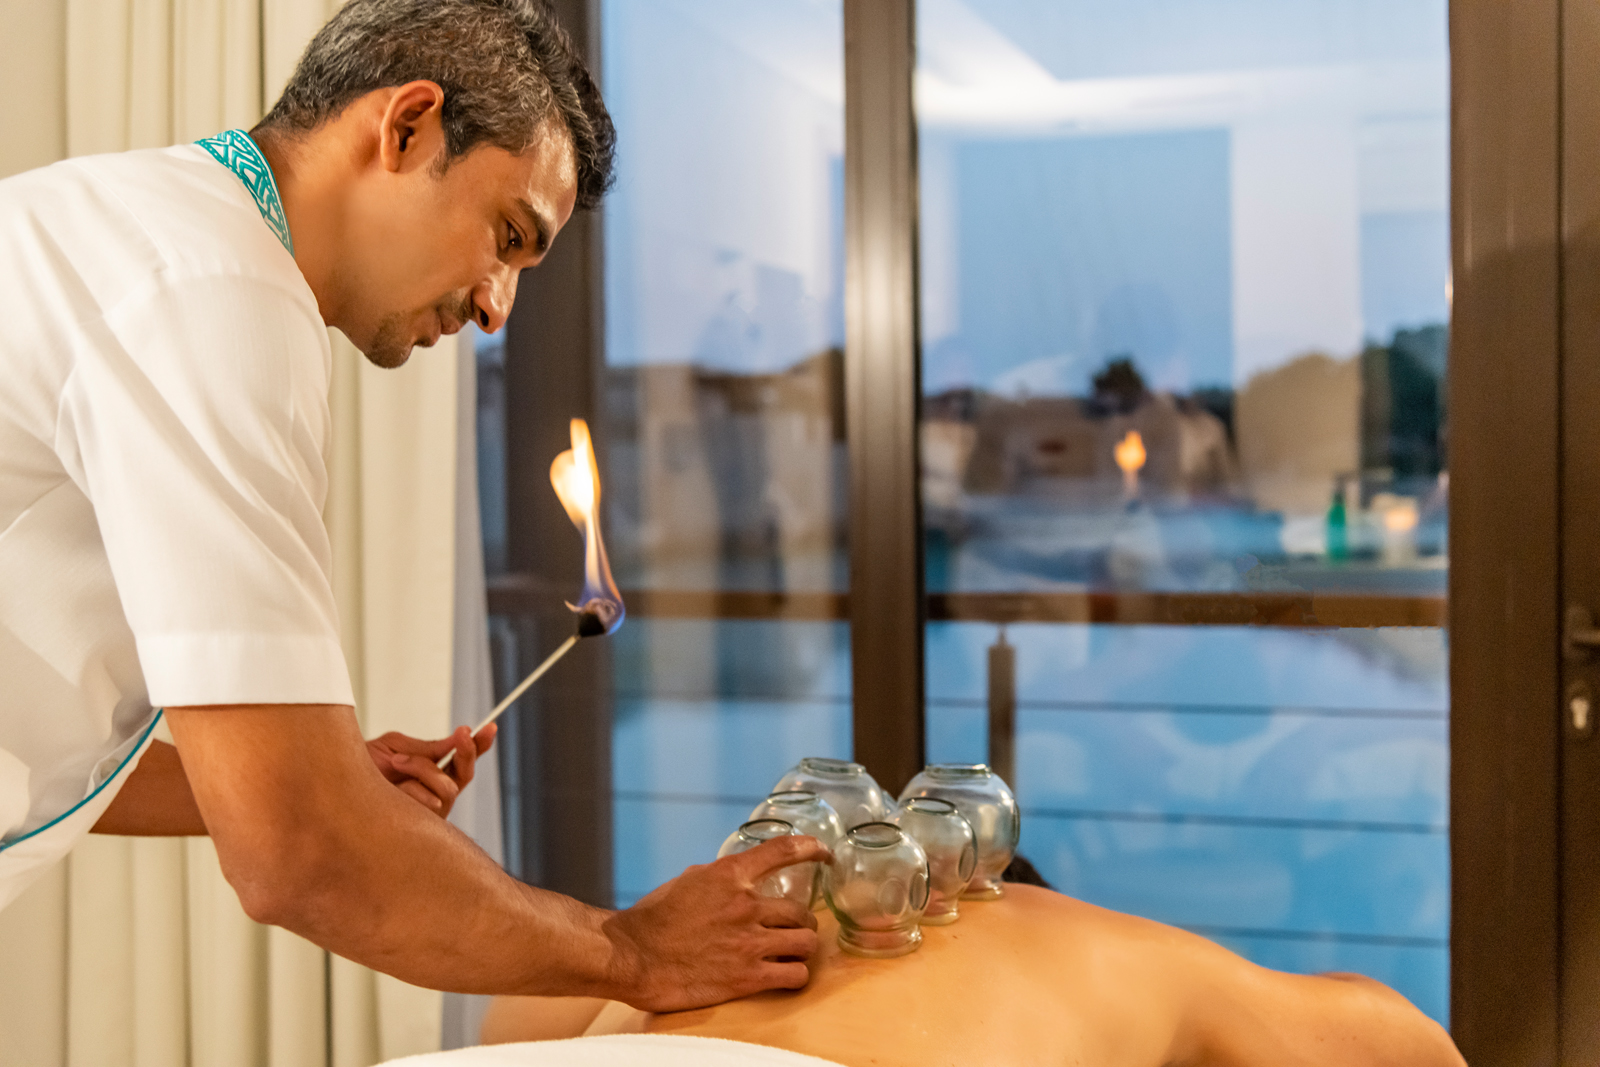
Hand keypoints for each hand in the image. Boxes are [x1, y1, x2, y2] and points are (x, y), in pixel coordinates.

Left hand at [366, 724, 495, 817]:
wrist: (334, 789)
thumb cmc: (362, 769)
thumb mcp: (395, 747)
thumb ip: (426, 748)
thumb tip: (458, 738)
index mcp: (431, 771)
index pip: (462, 759)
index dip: (479, 745)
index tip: (490, 726)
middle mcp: (433, 792)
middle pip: (466, 773)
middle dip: (468, 751)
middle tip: (463, 733)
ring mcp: (428, 812)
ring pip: (448, 787)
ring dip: (423, 769)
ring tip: (396, 762)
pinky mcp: (419, 826)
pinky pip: (431, 801)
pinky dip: (413, 788)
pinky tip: (394, 787)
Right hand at [600, 835, 832, 1011]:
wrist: (632, 956)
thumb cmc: (652, 919)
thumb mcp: (688, 881)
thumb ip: (721, 879)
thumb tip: (741, 879)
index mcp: (729, 875)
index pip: (784, 850)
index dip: (813, 849)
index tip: (826, 854)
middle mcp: (745, 905)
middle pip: (802, 912)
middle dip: (801, 923)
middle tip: (793, 931)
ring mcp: (749, 942)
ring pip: (806, 943)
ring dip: (801, 949)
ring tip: (791, 954)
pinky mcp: (748, 977)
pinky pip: (794, 975)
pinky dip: (796, 975)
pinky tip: (786, 975)